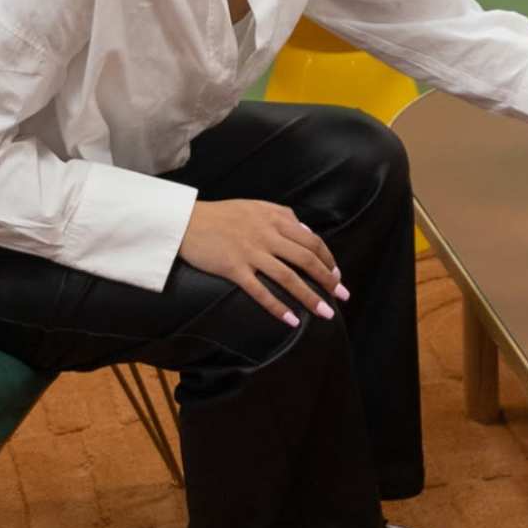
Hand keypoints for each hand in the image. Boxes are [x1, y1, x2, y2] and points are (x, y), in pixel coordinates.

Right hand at [179, 196, 344, 326]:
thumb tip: (307, 232)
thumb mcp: (256, 206)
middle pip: (306, 259)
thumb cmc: (221, 215)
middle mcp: (267, 234)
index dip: (328, 259)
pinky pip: (260, 291)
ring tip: (325, 313)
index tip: (337, 274)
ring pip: (288, 277)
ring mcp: (251, 252)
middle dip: (328, 279)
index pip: (311, 240)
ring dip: (310, 297)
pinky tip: (291, 320)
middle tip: (342, 296)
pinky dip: (278, 307)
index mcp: (274, 218)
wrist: (186, 221)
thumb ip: (283, 216)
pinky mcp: (234, 268)